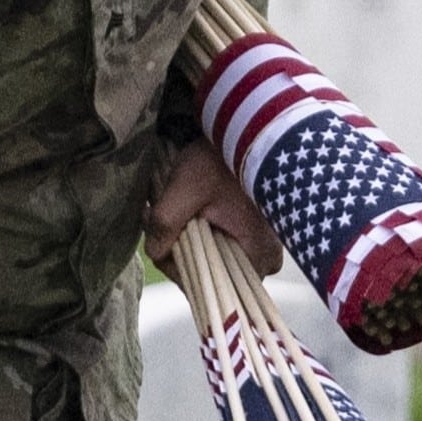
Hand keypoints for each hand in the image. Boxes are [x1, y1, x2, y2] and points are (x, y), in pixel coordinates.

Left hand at [144, 136, 282, 277]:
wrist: (246, 133)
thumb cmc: (220, 160)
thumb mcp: (186, 190)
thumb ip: (165, 223)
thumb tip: (155, 252)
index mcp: (257, 257)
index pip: (212, 287)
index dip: (178, 269)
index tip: (160, 244)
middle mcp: (266, 260)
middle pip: (209, 273)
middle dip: (178, 250)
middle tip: (156, 218)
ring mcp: (262, 247)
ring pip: (211, 258)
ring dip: (185, 239)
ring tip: (164, 209)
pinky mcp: (255, 235)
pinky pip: (220, 246)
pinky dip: (197, 232)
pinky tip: (181, 209)